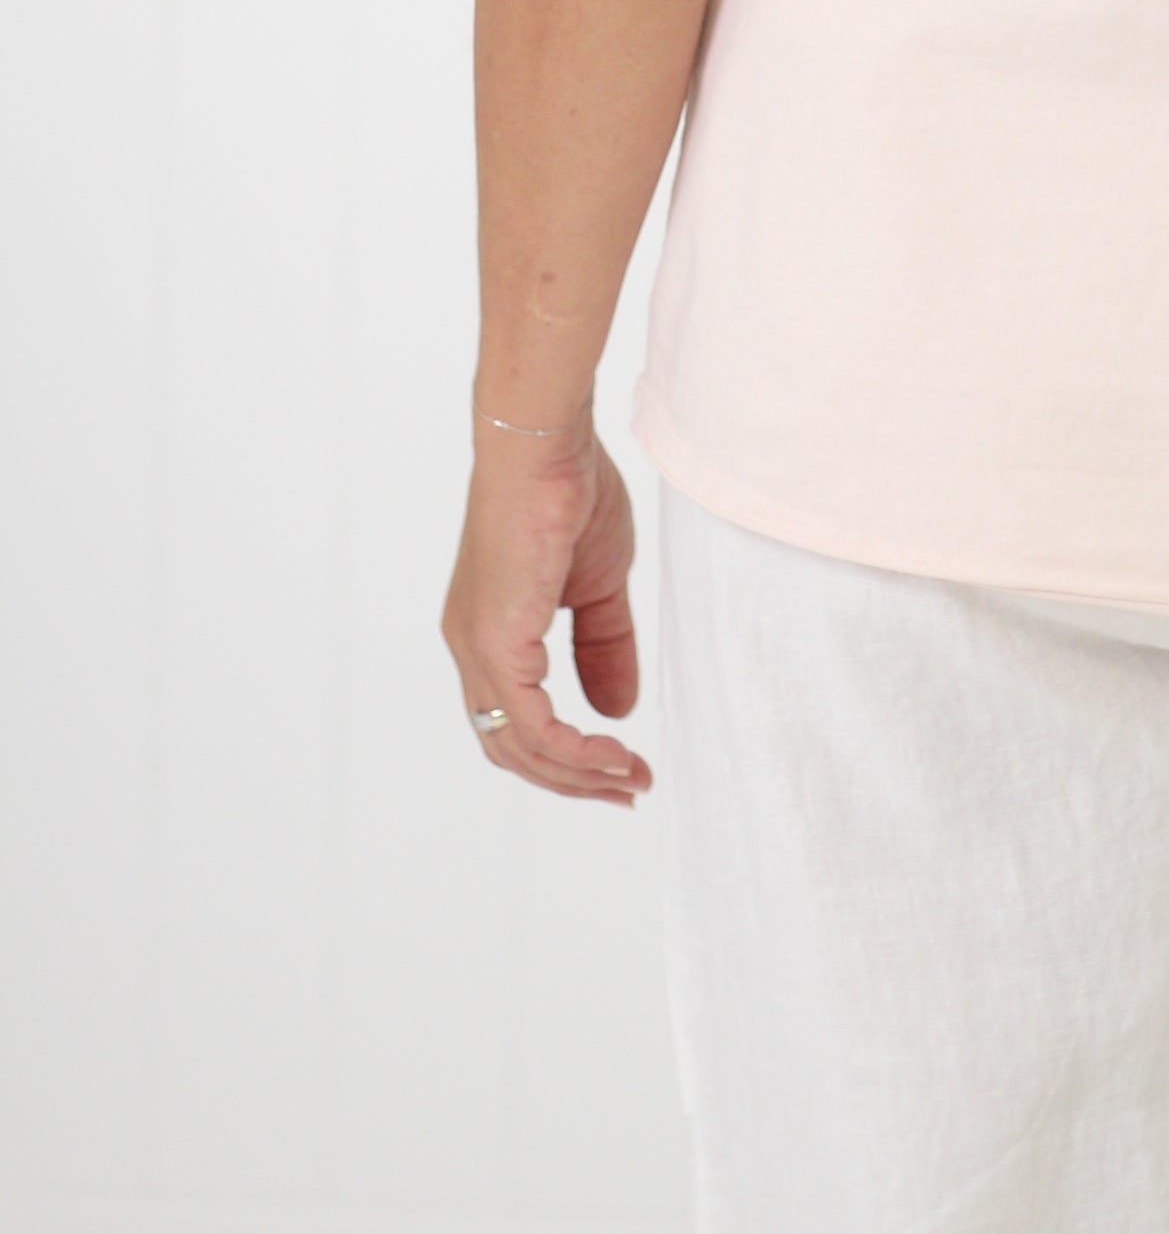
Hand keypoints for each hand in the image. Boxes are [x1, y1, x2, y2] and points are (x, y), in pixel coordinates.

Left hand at [440, 414, 653, 804]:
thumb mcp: (598, 585)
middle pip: (511, 749)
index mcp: (491, 631)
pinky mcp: (496, 641)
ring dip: (578, 773)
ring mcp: (478, 648)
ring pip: (518, 747)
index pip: (516, 719)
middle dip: (572, 779)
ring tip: (630, 778)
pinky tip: (612, 751)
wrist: (546, 443)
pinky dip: (573, 749)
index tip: (620, 765)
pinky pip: (531, 724)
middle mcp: (472, 648)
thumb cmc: (569, 493)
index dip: (566, 753)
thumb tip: (617, 711)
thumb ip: (602, 645)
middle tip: (628, 790)